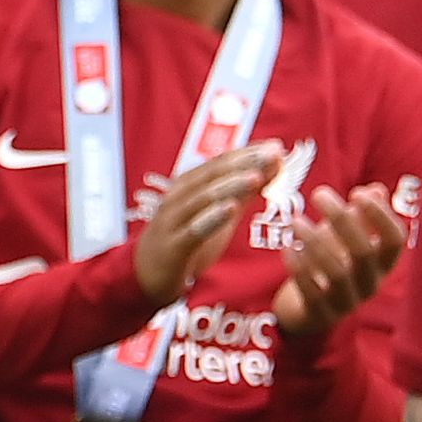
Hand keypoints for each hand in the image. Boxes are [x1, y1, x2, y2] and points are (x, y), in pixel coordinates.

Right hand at [132, 141, 279, 300]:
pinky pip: (194, 229)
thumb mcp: (216, 214)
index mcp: (188, 187)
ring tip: (255, 176)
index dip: (247, 153)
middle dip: (243, 163)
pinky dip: (212, 217)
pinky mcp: (173, 246)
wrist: (146, 274)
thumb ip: (241, 192)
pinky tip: (230, 208)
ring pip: (202, 198)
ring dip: (230, 185)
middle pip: (211, 175)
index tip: (275, 146)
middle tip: (271, 154)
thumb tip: (270, 168)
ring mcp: (173, 221)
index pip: (219, 163)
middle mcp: (178, 198)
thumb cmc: (185, 240)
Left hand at [274, 181, 407, 333]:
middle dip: (342, 220)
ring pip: (337, 272)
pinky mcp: (320, 313)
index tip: (356, 192)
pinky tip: (288, 248)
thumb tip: (375, 189)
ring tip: (295, 220)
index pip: (395, 240)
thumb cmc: (332, 263)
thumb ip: (362, 217)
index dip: (380, 215)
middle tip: (318, 193)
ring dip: (315, 242)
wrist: (310, 309)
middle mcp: (370, 283)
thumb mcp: (347, 238)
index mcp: (382, 263)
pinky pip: (312, 292)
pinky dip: (299, 268)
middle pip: (363, 251)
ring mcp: (347, 301)